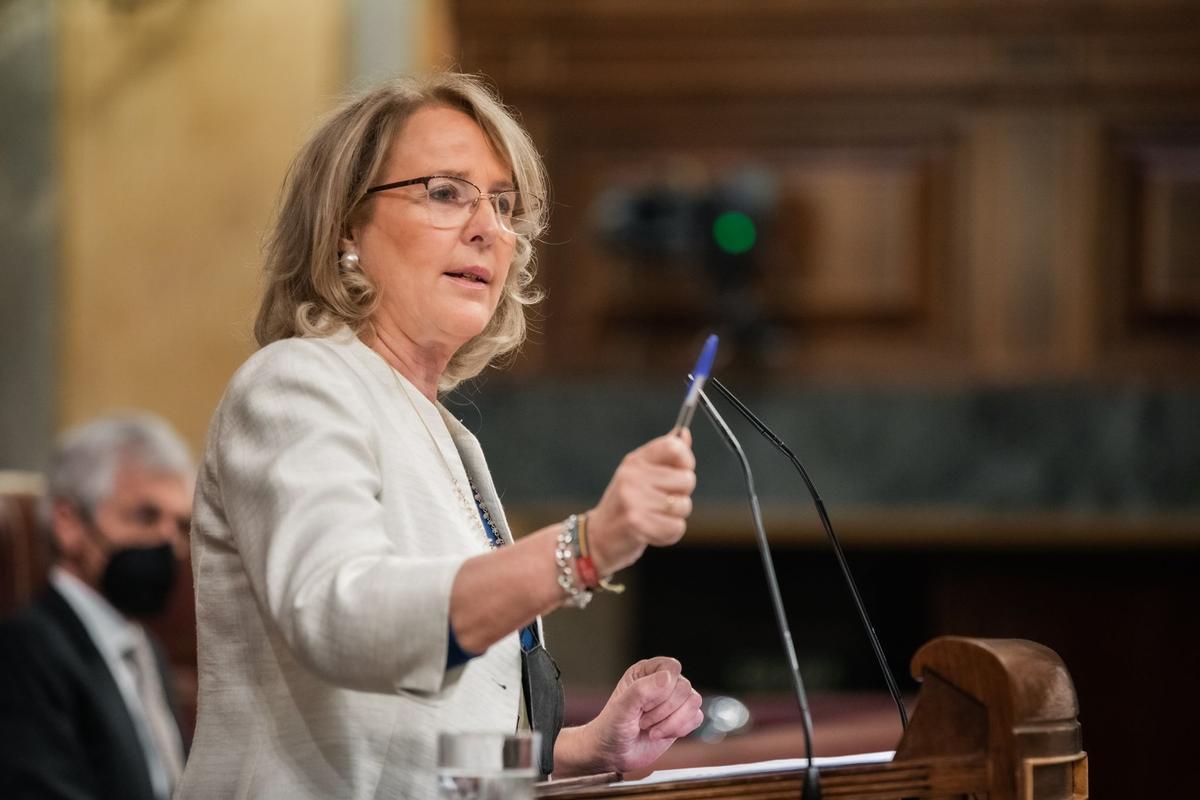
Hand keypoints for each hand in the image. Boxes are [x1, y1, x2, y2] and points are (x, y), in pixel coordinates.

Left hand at [580, 657, 703, 773]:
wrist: (613, 754)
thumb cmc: (611, 727)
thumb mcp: (621, 708)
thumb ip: (642, 690)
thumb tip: (667, 677)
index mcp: (645, 672)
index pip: (670, 667)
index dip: (664, 687)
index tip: (646, 704)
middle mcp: (662, 683)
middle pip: (684, 687)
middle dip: (664, 710)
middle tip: (643, 721)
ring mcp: (673, 701)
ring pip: (694, 701)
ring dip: (672, 721)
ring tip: (652, 729)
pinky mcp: (681, 719)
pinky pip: (696, 717)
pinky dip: (680, 729)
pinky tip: (660, 734)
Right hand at [587, 430, 695, 575]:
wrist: (598, 538)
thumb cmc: (626, 504)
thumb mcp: (640, 475)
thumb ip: (664, 457)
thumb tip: (684, 434)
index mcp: (635, 461)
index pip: (674, 447)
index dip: (686, 460)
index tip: (680, 472)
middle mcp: (632, 476)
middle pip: (687, 479)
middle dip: (681, 495)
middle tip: (661, 502)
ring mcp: (633, 499)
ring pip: (684, 506)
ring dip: (675, 517)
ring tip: (654, 518)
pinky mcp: (636, 523)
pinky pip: (676, 528)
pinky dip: (668, 534)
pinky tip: (651, 532)